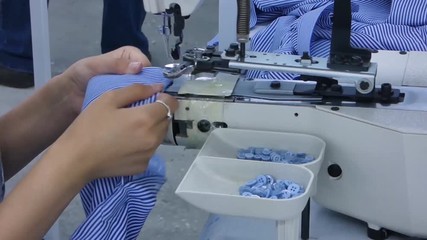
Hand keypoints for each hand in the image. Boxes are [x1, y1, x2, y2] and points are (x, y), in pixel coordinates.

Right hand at [48, 84, 177, 180]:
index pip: (171, 104)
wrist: (76, 160)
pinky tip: (126, 143)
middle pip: (166, 120)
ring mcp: (149, 154)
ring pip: (160, 135)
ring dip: (152, 128)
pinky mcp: (143, 166)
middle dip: (158, 112)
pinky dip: (144, 144)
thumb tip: (158, 87)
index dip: (165, 97)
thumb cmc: (90, 126)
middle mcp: (153, 137)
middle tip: (137, 112)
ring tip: (130, 128)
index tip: (153, 97)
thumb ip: (136, 90)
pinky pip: (150, 150)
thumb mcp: (109, 99)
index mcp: (146, 118)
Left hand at [61, 46, 150, 112]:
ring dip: (144, 99)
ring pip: (147, 92)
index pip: (146, 63)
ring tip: (139, 107)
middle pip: (150, 79)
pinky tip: (135, 113)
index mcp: (129, 56)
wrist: (70, 94)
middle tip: (143, 100)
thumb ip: (116, 64)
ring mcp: (132, 86)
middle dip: (148, 88)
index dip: (147, 74)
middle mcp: (134, 70)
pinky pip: (139, 102)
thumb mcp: (96, 65)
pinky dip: (138, 107)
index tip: (142, 85)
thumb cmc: (82, 74)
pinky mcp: (129, 100)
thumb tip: (139, 67)